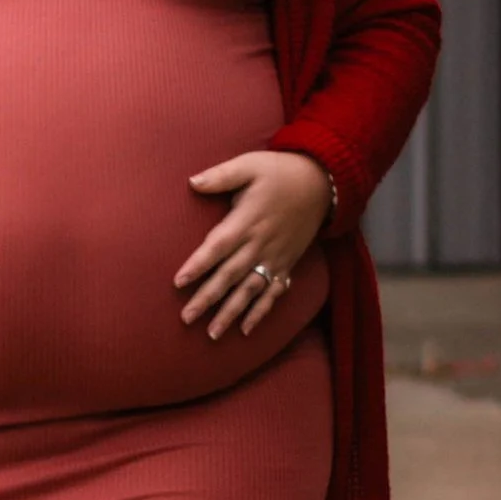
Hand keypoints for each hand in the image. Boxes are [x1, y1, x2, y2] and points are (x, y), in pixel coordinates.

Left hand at [176, 151, 331, 338]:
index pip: (217, 247)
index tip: (178, 282)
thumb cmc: (279, 172)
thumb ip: (220, 176)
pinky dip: (261, 312)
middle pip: (229, 276)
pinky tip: (246, 330)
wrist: (322, 182)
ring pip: (249, 291)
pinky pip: (273, 293)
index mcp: (246, 221)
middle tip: (187, 318)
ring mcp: (274, 258)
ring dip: (231, 313)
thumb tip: (191, 182)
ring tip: (212, 334)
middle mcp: (259, 244)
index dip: (198, 265)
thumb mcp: (249, 166)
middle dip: (207, 298)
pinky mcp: (286, 264)